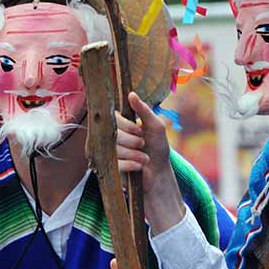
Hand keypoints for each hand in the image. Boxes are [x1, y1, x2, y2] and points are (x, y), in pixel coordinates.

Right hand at [116, 92, 185, 233]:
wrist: (159, 175)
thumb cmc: (158, 149)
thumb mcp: (155, 127)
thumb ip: (144, 111)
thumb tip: (131, 94)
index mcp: (120, 126)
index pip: (113, 118)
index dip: (126, 125)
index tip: (140, 130)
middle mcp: (112, 138)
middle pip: (113, 133)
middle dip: (132, 140)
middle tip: (143, 144)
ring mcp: (109, 153)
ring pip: (114, 149)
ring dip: (134, 153)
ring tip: (144, 158)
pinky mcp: (110, 168)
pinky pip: (115, 163)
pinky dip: (130, 164)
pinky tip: (139, 166)